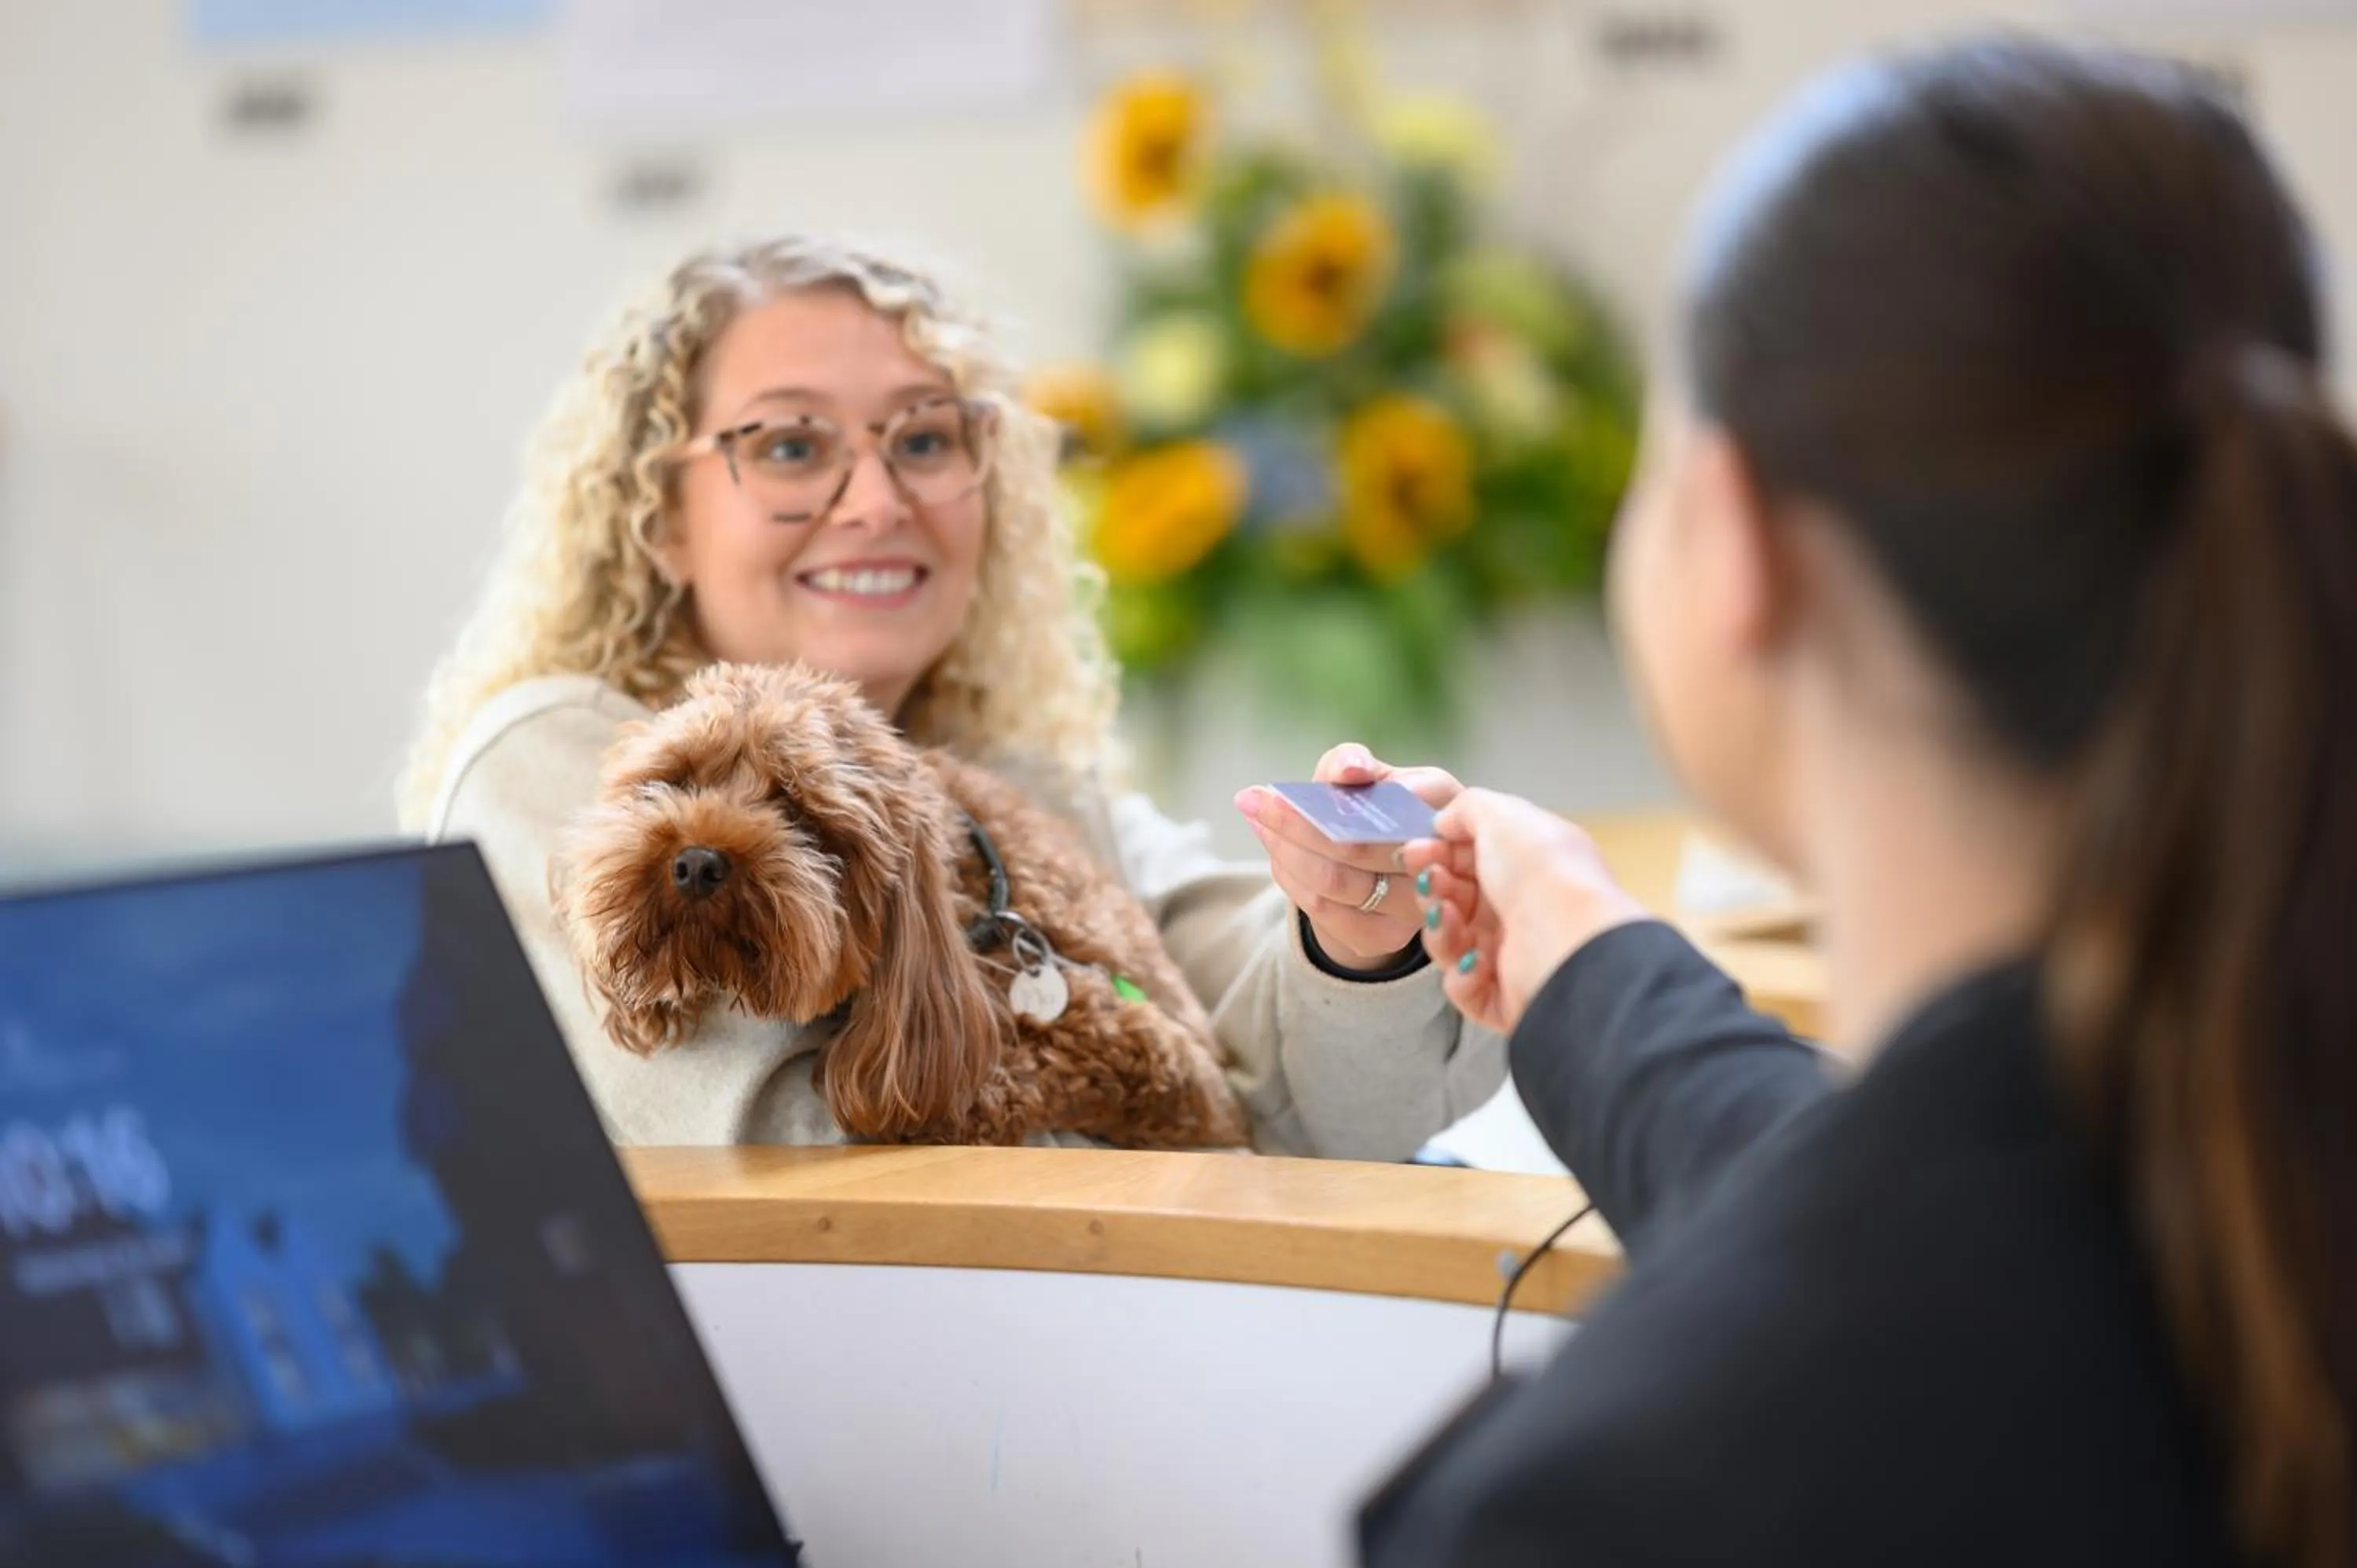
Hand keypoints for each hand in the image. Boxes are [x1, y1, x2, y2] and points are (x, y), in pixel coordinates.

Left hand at [1236, 744, 1463, 973]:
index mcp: (1447, 805)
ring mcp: (1415, 905)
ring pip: (1335, 880)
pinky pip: (1323, 909)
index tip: (1305, 782)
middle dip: (1295, 822)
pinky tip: (1275, 854)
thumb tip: (1350, 770)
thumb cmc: (1375, 808)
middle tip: (1254, 800)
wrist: (1381, 871)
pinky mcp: (1385, 936)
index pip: (1412, 795)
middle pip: (1358, 844)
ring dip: (1285, 850)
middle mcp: (1441, 860)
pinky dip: (1290, 878)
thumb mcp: (1365, 776)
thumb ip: (1352, 761)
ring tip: (1258, 820)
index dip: (1357, 789)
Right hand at [1401, 790, 1647, 1034]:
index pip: (1471, 857)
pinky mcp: (1505, 997)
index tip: (1414, 847)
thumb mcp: (1502, 815)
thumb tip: (1443, 820)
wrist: (1568, 940)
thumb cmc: (1541, 872)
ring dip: (1441, 927)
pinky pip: (1464, 986)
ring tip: (1448, 916)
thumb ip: (1466, 807)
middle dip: (1433, 886)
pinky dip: (1463, 973)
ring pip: (1452, 942)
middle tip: (1428, 879)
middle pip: (1456, 898)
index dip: (1438, 851)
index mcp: (1528, 864)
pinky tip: (1479, 960)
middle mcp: (1523, 907)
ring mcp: (1514, 954)